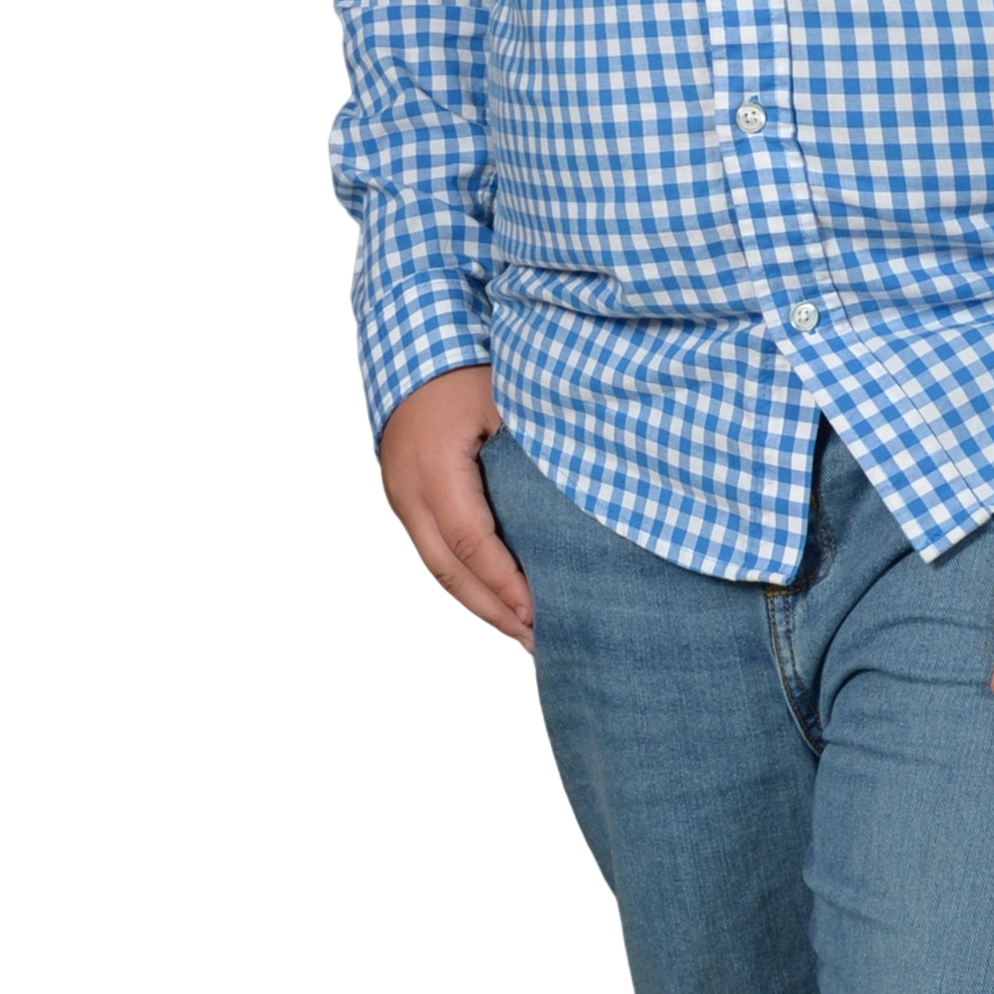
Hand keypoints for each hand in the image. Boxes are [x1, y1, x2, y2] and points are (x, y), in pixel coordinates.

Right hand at [376, 364, 533, 655]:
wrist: (411, 350)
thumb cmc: (467, 370)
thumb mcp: (505, 396)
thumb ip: (536, 439)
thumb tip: (591, 479)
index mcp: (434, 467)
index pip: (469, 539)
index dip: (503, 580)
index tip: (537, 611)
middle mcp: (409, 492)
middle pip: (448, 571)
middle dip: (493, 611)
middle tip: (538, 642)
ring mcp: (402, 502)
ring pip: (438, 570)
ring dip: (480, 605)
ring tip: (525, 635)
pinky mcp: (408, 505)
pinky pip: (434, 556)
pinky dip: (466, 583)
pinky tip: (498, 602)